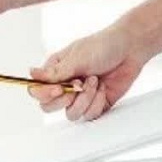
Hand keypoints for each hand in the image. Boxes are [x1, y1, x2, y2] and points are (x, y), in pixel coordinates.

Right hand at [27, 25, 146, 120]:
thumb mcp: (76, 58)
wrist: (130, 49)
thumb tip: (31, 74)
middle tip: (77, 86)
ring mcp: (79, 97)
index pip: (37, 91)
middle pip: (49, 107)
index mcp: (54, 72)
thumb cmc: (103, 46)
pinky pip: (89, 115)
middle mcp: (64, 86)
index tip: (59, 88)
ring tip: (94, 82)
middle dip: (65, 100)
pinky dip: (97, 103)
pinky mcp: (95, 104)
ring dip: (85, 99)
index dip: (45, 94)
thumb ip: (54, 72)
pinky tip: (102, 88)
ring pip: (70, 114)